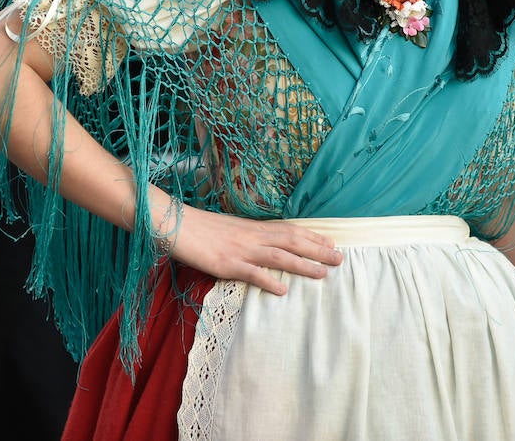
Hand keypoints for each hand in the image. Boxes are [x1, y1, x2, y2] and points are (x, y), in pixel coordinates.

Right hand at [164, 204, 343, 295]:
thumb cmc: (200, 227)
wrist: (175, 223)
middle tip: (340, 258)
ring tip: (322, 273)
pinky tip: (282, 291)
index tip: (331, 242)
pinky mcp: (226, 264)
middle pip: (291, 241)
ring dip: (302, 265)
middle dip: (317, 250)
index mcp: (253, 227)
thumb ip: (247, 236)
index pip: (290, 230)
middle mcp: (252, 236)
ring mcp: (241, 250)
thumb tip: (263, 244)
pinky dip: (268, 281)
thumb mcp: (229, 228)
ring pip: (278, 256)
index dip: (312, 236)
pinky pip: (251, 273)